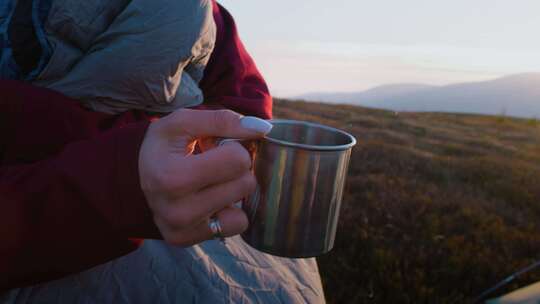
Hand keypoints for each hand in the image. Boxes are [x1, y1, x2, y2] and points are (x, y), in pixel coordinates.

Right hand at [138, 109, 271, 245]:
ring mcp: (182, 229)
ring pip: (243, 211)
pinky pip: (235, 226)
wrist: (134, 175)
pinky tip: (211, 201)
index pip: (238, 160)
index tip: (217, 148)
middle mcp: (176, 210)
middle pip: (245, 185)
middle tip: (214, 166)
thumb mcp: (183, 122)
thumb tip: (262, 128)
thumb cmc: (163, 146)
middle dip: (237, 170)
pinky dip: (229, 212)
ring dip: (233, 193)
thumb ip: (222, 120)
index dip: (234, 148)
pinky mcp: (187, 241)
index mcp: (172, 177)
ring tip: (211, 183)